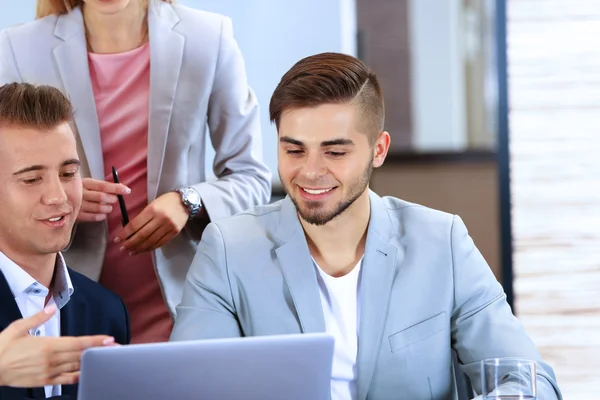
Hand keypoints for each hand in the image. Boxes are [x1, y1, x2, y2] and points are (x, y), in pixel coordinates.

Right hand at [0, 304, 114, 387]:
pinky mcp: (44, 381)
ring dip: (92, 362)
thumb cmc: (2, 348)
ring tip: (107, 358)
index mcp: (47, 345)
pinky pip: (66, 380)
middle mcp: (51, 360)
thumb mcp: (18, 327)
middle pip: (81, 355)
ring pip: (76, 367)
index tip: (109, 339)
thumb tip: (52, 306)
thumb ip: (38, 317)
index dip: (95, 341)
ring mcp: (48, 372)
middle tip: (116, 347)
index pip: (78, 342)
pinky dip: (78, 376)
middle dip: (100, 350)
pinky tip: (87, 372)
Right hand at [78, 178, 129, 221]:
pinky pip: (93, 217)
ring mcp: (77, 205)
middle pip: (101, 197)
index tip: (127, 190)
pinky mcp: (76, 215)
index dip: (116, 188)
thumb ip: (104, 186)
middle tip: (115, 200)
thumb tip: (123, 188)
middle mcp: (80, 193)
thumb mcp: (90, 185)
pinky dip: (101, 216)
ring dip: (108, 208)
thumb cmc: (81, 190)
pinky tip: (102, 214)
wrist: (62, 199)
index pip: (103, 185)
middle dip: (112, 199)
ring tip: (108, 207)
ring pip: (98, 208)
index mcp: (84, 183)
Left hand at [114, 191, 187, 253]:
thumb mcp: (152, 205)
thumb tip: (129, 231)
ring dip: (139, 248)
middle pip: (142, 235)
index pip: (135, 225)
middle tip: (122, 248)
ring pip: (151, 241)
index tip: (117, 239)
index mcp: (153, 210)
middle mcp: (161, 219)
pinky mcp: (174, 233)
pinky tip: (143, 250)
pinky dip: (150, 248)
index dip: (124, 234)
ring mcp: (169, 227)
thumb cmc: (166, 201)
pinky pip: (160, 243)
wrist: (186, 201)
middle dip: (130, 243)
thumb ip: (142, 217)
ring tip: (131, 251)